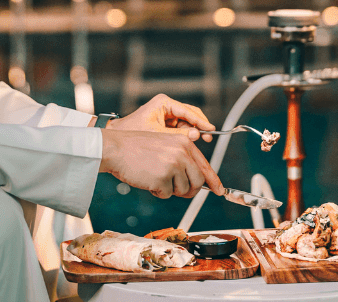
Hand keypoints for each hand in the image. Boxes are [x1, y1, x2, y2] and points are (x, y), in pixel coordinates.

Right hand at [99, 130, 224, 198]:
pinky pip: (166, 195)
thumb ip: (182, 159)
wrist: (116, 149)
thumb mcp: (165, 145)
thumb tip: (197, 182)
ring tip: (155, 177)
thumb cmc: (137, 149)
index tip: (220, 191)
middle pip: (198, 182)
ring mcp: (173, 165)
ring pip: (183, 190)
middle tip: (177, 190)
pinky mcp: (162, 178)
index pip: (205, 165)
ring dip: (170, 189)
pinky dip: (157, 192)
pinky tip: (148, 180)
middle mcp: (181, 153)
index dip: (214, 181)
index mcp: (184, 143)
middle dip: (189, 190)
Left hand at [108, 94, 215, 142]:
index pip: (187, 110)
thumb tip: (196, 135)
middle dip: (199, 126)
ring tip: (198, 143)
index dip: (201, 121)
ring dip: (193, 133)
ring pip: (187, 122)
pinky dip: (185, 136)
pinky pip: (180, 128)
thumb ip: (177, 135)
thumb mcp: (156, 134)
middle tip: (208, 138)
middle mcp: (166, 106)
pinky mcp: (165, 123)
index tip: (211, 129)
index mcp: (163, 103)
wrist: (116, 139)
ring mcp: (166, 114)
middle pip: (190, 115)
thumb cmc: (131, 132)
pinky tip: (189, 144)